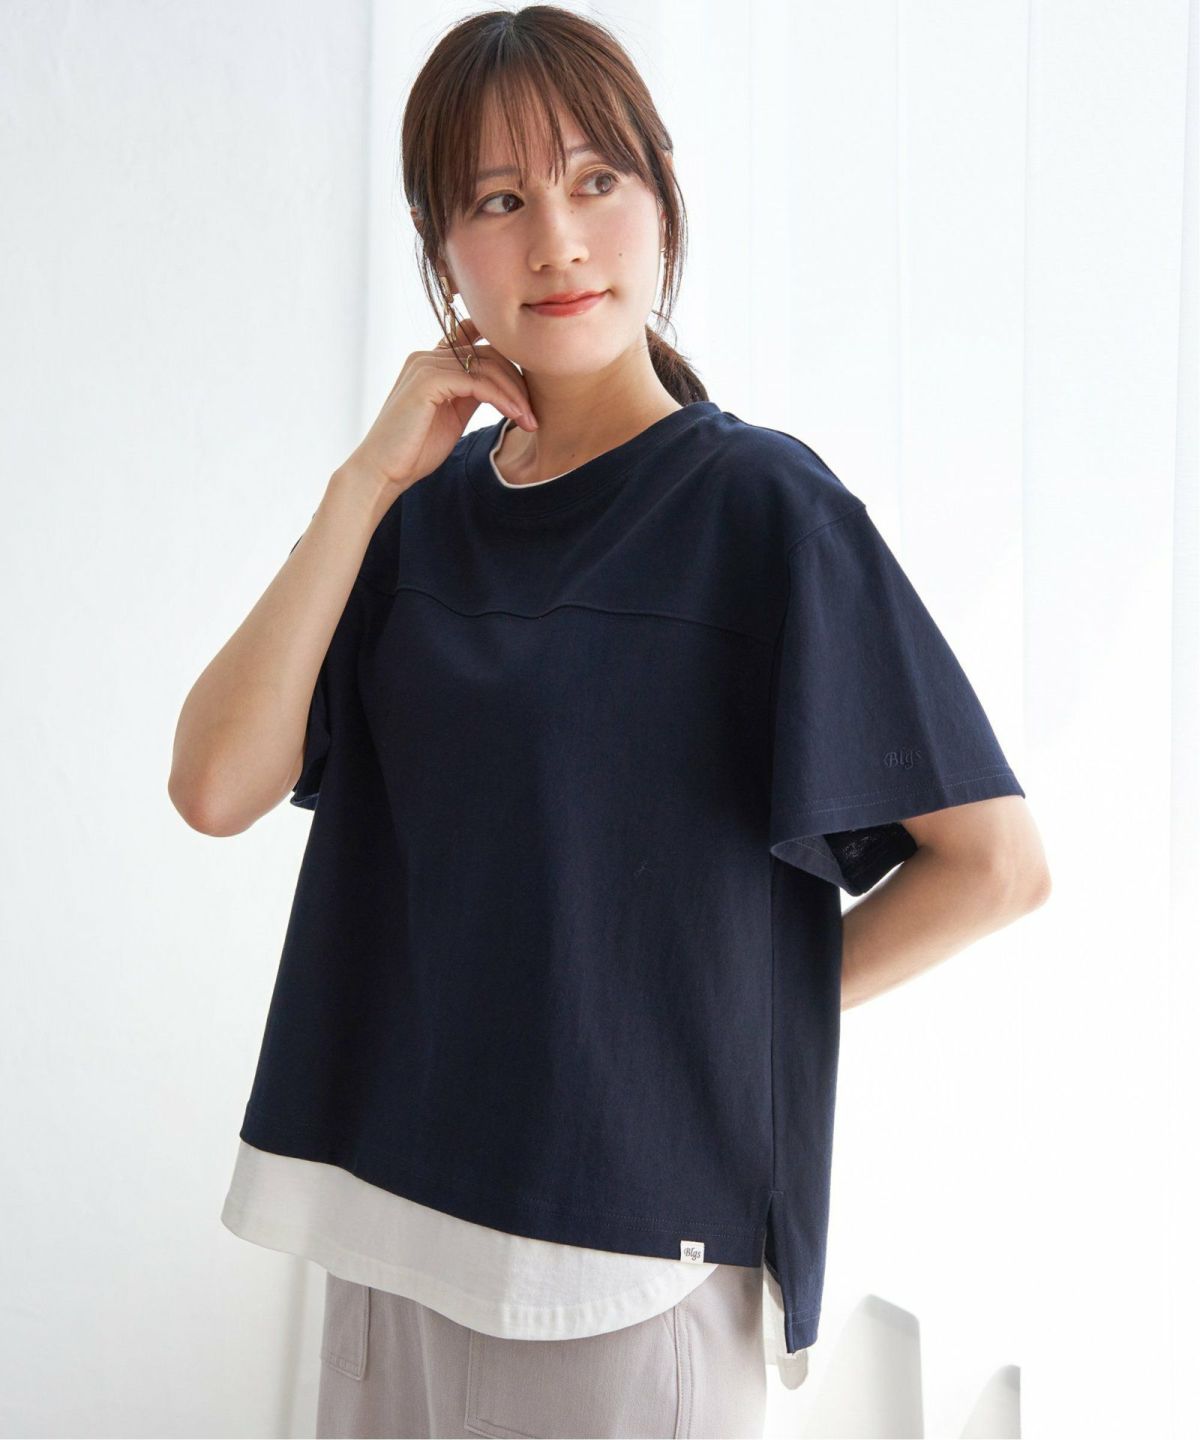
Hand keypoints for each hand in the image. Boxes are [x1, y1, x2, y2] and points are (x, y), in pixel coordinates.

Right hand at [342, 315, 536, 493]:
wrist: (383, 471)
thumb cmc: (414, 450)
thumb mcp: (452, 416)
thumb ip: (471, 395)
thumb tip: (501, 387)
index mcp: (432, 362)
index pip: (478, 343)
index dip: (507, 361)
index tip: (527, 393)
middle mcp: (427, 357)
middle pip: (488, 353)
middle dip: (518, 382)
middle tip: (534, 414)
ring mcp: (426, 365)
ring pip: (487, 366)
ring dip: (515, 393)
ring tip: (530, 421)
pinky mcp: (428, 380)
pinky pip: (477, 381)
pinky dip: (501, 398)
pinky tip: (515, 415)